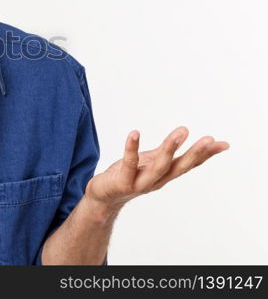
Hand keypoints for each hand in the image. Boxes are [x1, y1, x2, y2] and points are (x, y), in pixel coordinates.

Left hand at [84, 126, 229, 210]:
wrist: (103, 196)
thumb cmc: (128, 175)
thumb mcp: (150, 161)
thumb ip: (167, 151)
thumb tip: (184, 134)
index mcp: (165, 175)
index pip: (189, 164)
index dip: (206, 155)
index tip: (223, 144)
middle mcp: (156, 180)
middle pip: (179, 167)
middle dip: (195, 154)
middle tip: (209, 139)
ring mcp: (140, 183)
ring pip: (158, 167)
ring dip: (170, 149)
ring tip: (181, 131)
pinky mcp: (122, 182)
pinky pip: (128, 164)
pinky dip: (131, 149)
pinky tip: (134, 133)